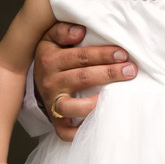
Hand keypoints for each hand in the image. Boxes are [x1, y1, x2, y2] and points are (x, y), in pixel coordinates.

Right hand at [33, 21, 137, 141]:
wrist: (34, 81)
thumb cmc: (52, 56)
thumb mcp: (51, 38)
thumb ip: (63, 31)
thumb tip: (80, 31)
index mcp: (50, 59)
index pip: (80, 57)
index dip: (103, 55)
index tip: (123, 54)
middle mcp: (50, 82)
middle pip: (83, 78)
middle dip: (109, 74)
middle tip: (131, 70)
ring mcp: (53, 104)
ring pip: (74, 106)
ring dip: (96, 103)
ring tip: (118, 98)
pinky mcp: (56, 122)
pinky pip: (67, 133)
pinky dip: (82, 132)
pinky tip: (100, 123)